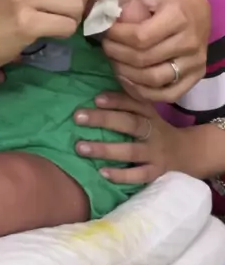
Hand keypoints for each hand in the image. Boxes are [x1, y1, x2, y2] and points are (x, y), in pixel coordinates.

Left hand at [73, 91, 187, 183]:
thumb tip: (102, 88)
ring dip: (105, 149)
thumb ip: (128, 102)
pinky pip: (139, 175)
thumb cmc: (155, 130)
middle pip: (131, 124)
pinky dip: (121, 175)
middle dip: (103, 120)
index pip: (134, 103)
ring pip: (131, 151)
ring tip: (80, 147)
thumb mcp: (147, 113)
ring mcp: (155, 153)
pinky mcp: (156, 173)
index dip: (116, 100)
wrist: (186, 154)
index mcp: (150, 114)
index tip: (96, 99)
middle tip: (77, 117)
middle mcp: (154, 132)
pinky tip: (102, 172)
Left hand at [102, 0, 209, 101]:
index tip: (105, 31)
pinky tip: (127, 80)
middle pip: (144, 59)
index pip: (140, 37)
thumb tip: (99, 12)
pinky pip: (167, 95)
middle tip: (105, 47)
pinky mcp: (196, 77)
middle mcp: (190, 41)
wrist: (198, 10)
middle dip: (117, 55)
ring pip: (153, 79)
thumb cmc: (167, 0)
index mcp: (178, 16)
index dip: (116, 37)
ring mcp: (195, 62)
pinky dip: (143, 92)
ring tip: (114, 62)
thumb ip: (125, 1)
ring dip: (126, 74)